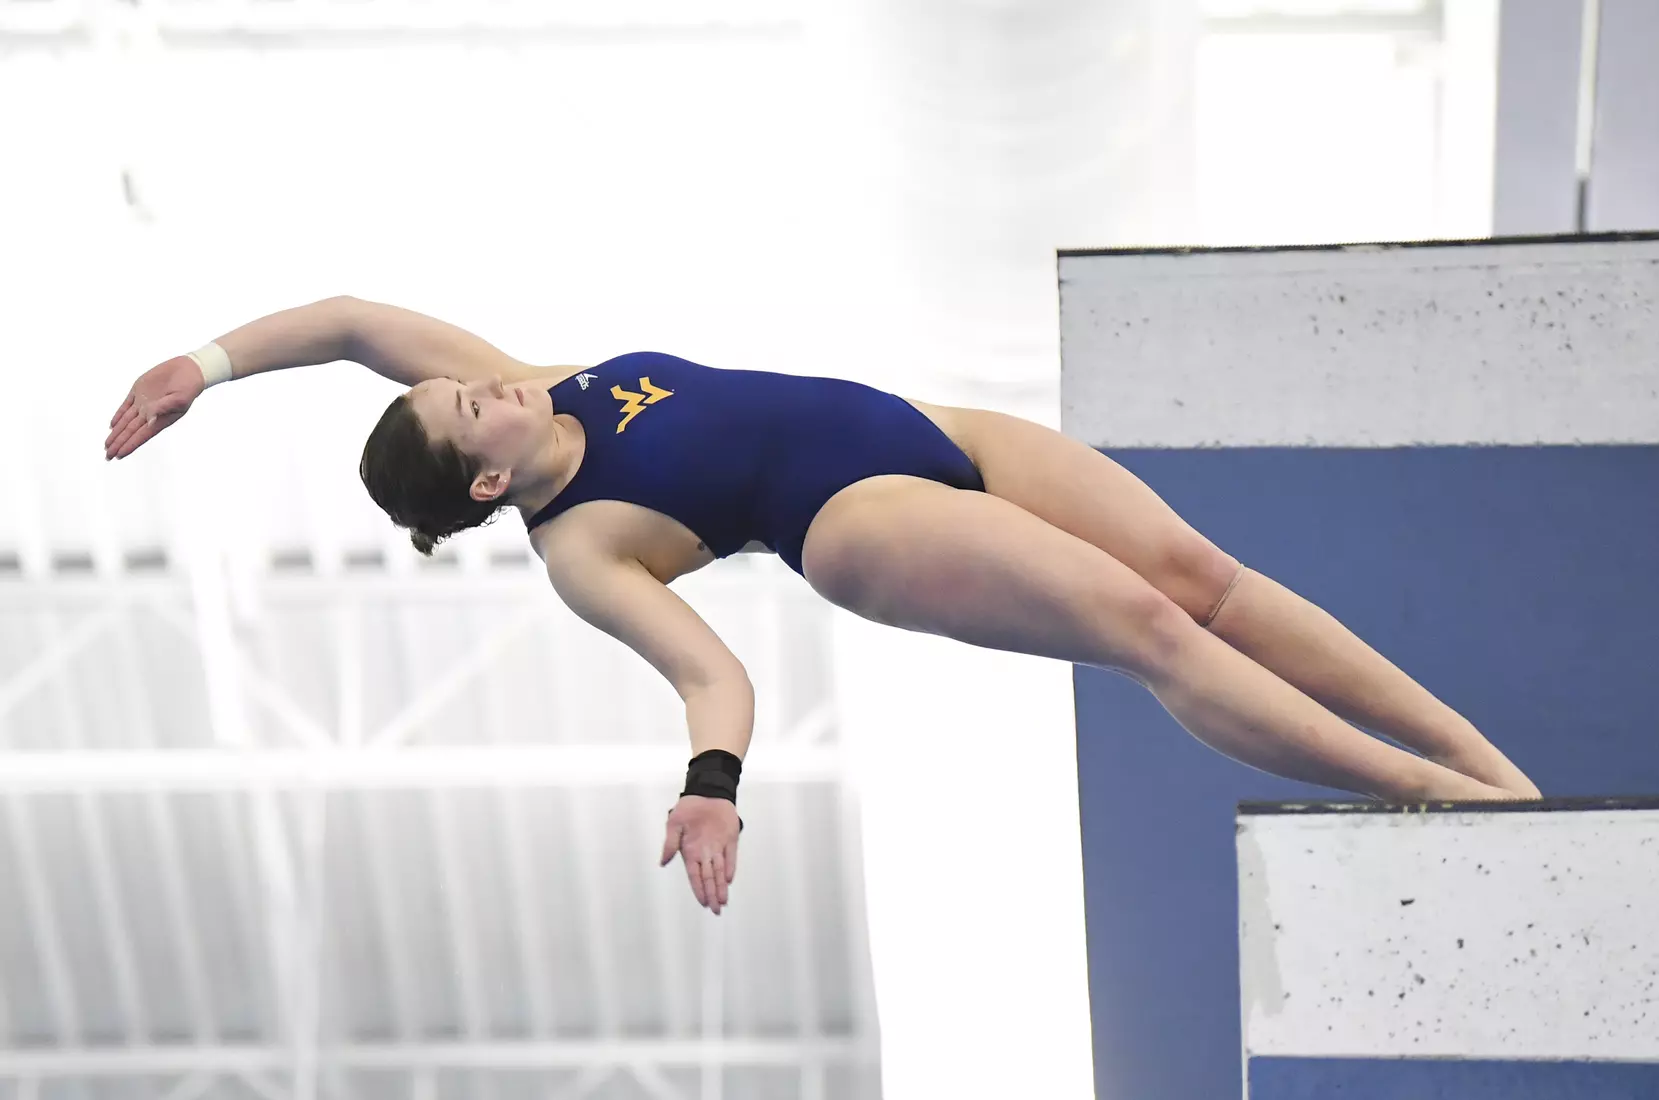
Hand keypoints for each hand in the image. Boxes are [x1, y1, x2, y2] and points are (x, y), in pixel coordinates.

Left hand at [105, 354, 206, 459]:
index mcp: (161, 418)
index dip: (130, 444)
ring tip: (107, 445)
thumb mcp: (180, 399)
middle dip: (119, 443)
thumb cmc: (189, 386)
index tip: (120, 454)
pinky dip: (118, 415)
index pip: (141, 435)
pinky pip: (125, 405)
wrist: (188, 370)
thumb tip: (148, 420)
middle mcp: (150, 412)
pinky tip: (112, 425)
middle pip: (130, 431)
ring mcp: (144, 402)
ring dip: (116, 433)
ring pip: (125, 421)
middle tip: (108, 455)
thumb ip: (162, 408)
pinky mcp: (139, 390)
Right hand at [660, 795, 740, 914]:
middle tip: (716, 910)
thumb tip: (662, 862)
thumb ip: (670, 843)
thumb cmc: (688, 807)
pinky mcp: (730, 839)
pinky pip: (731, 855)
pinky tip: (730, 879)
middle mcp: (705, 853)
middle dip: (712, 895)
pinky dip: (731, 867)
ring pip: (720, 871)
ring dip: (722, 886)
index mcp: (690, 851)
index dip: (699, 889)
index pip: (695, 876)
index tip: (703, 902)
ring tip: (723, 901)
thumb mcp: (674, 823)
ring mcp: (718, 847)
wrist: (706, 792)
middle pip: (709, 878)